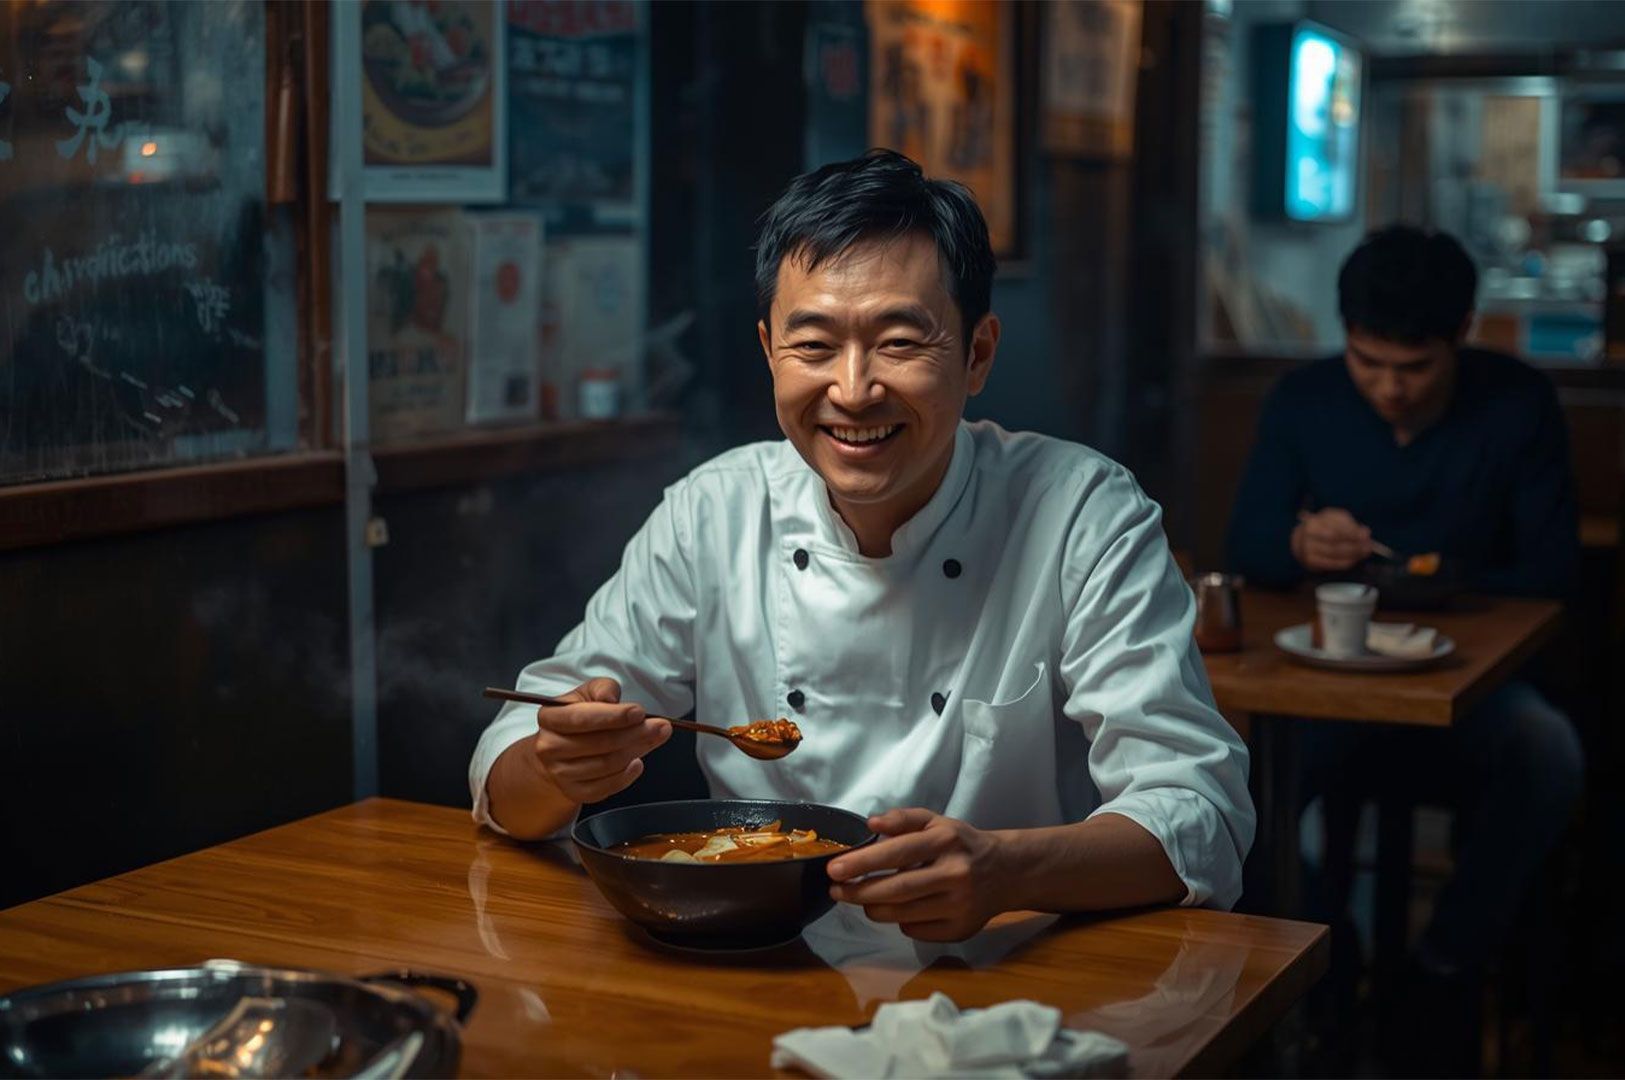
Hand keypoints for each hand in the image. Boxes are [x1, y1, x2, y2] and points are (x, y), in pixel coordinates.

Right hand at [526, 677, 669, 804]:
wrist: (562, 750)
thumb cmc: (580, 717)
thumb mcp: (589, 693)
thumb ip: (602, 688)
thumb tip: (610, 698)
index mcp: (550, 718)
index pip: (581, 718)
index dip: (613, 716)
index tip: (639, 712)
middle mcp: (549, 747)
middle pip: (598, 743)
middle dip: (634, 734)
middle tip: (660, 726)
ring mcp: (560, 772)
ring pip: (605, 765)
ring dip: (635, 751)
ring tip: (653, 739)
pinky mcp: (574, 791)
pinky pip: (605, 787)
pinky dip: (626, 776)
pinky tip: (637, 762)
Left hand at [826, 808, 1006, 941]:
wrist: (1007, 872)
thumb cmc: (962, 845)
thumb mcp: (937, 822)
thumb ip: (903, 819)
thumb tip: (871, 823)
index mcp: (946, 841)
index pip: (897, 853)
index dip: (862, 862)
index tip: (835, 869)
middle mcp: (955, 874)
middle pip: (897, 890)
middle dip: (859, 892)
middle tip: (836, 890)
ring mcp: (959, 905)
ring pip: (902, 914)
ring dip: (873, 909)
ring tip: (861, 900)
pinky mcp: (960, 929)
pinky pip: (916, 931)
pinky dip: (900, 922)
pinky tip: (899, 910)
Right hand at [1291, 508, 1371, 571]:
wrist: (1302, 538)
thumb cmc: (1323, 526)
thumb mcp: (1334, 519)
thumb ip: (1349, 524)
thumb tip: (1364, 533)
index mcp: (1313, 522)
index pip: (1336, 529)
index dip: (1353, 533)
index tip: (1367, 535)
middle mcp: (1307, 537)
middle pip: (1336, 542)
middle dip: (1355, 545)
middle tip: (1369, 547)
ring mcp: (1307, 550)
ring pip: (1335, 554)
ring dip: (1353, 555)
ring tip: (1364, 553)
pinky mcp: (1310, 562)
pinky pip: (1331, 564)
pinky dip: (1345, 562)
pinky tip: (1354, 560)